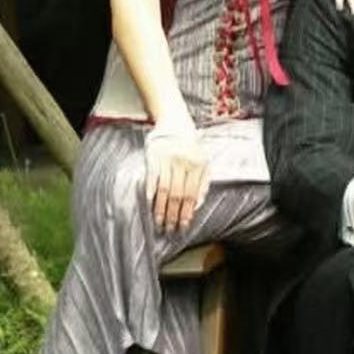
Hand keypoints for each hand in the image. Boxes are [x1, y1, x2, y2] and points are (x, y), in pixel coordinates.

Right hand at [144, 119, 209, 234]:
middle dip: (173, 216)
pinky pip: (152, 178)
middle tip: (169, 231)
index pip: (191, 196)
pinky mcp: (153, 157)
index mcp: (197, 166)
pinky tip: (150, 205)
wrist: (175, 123)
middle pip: (176, 196)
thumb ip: (203, 185)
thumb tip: (197, 207)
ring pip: (163, 190)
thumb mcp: (203, 163)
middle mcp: (183, 163)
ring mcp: (167, 160)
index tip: (183, 228)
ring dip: (160, 209)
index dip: (186, 214)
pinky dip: (150, 193)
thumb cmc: (191, 147)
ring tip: (159, 223)